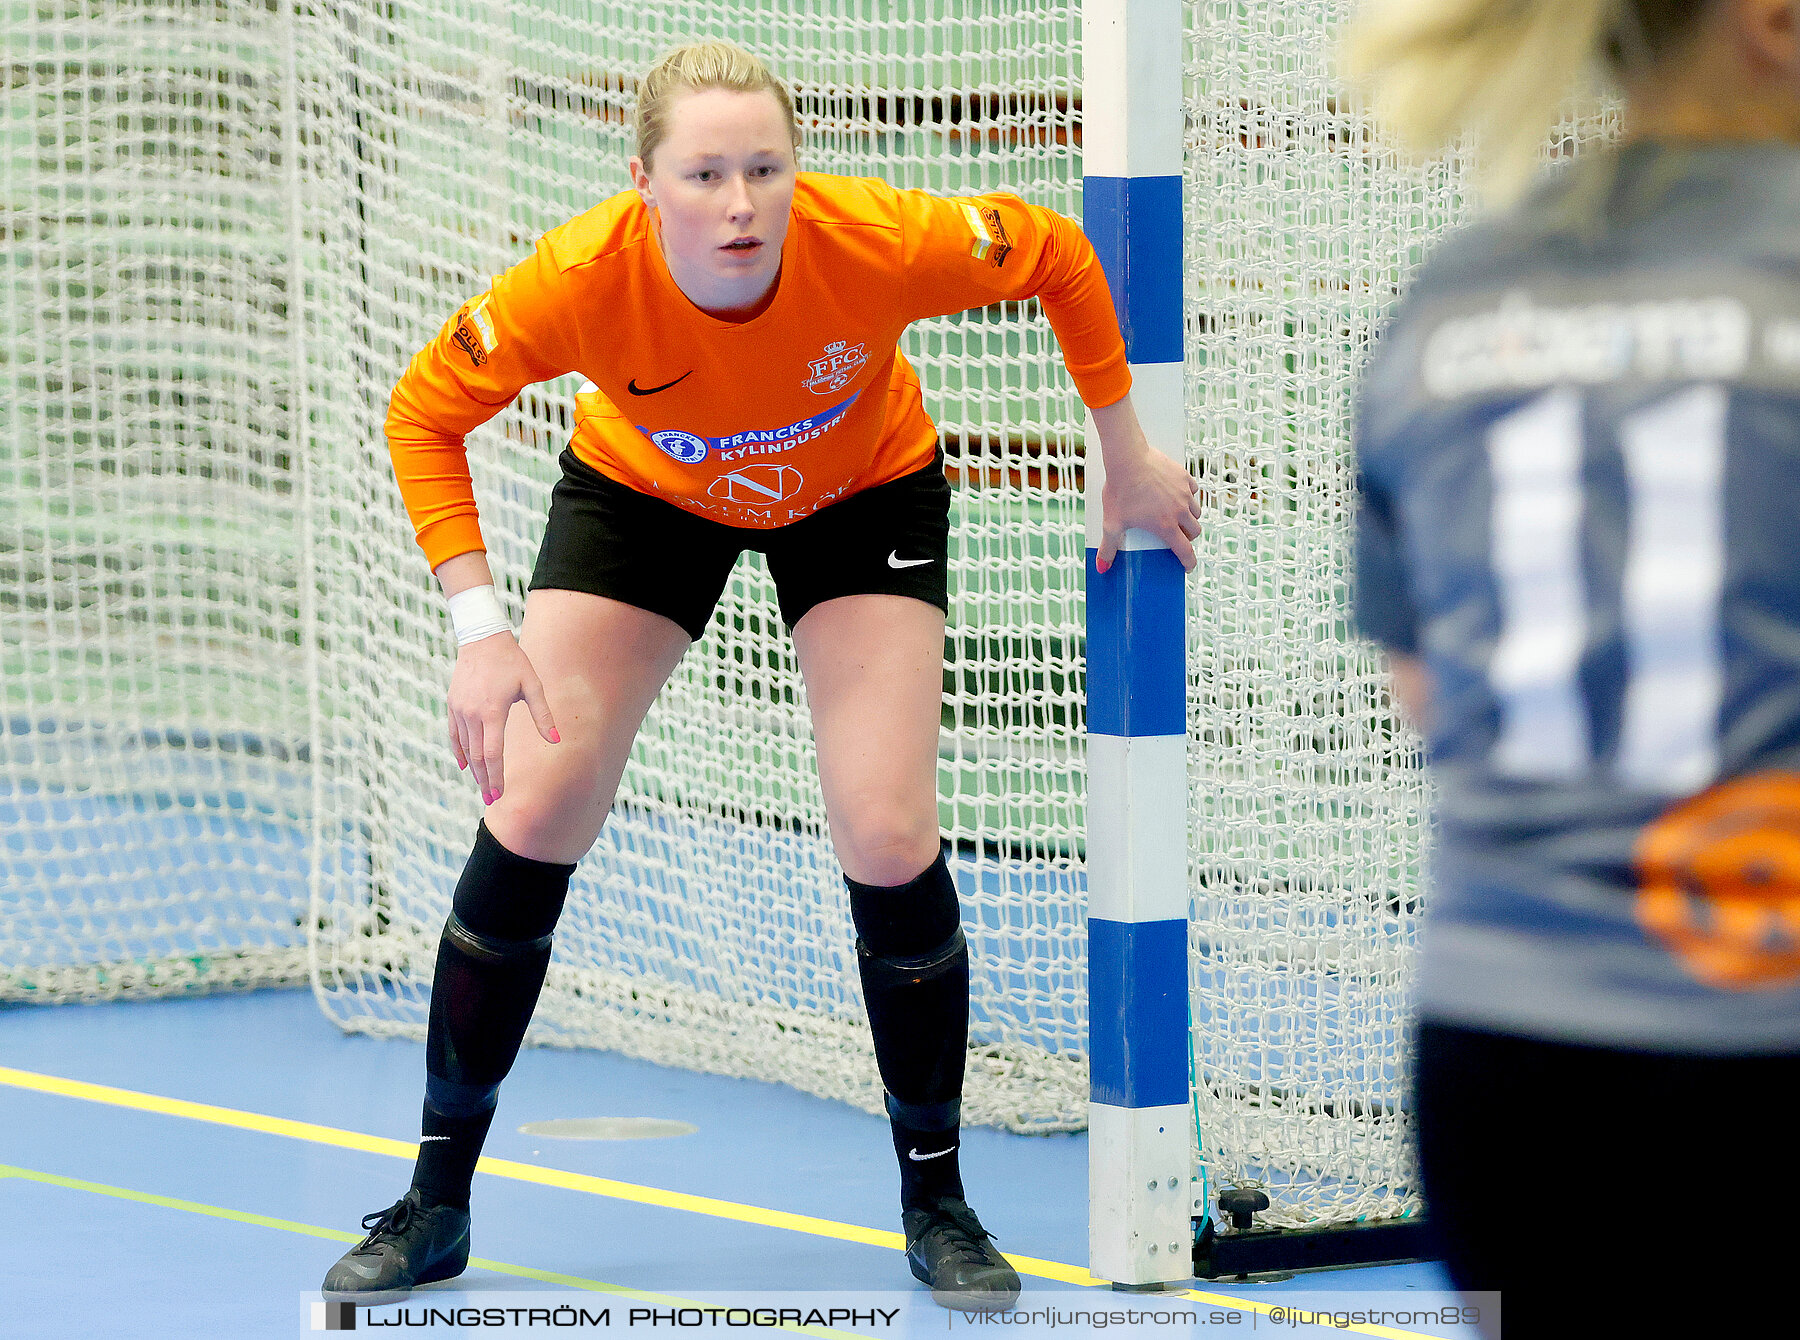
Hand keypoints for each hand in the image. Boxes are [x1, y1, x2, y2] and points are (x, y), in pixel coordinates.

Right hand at [446, 632, 558, 804]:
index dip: (496, 776)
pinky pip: (454, 734)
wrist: (482, 639)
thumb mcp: (532, 686)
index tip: (498, 795)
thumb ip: (543, 715)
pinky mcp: (452, 705)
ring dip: (474, 769)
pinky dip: (459, 751)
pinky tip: (466, 765)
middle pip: (477, 756)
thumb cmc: (512, 662)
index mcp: (493, 711)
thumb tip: (556, 741)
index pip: (493, 753)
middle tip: (491, 799)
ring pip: (465, 747)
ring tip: (483, 785)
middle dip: (485, 779)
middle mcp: (472, 713)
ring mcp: (459, 709)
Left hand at [1097, 446, 1201, 573]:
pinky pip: (1193, 491)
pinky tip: (1177, 495)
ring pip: (1196, 511)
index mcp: (1166, 526)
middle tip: (1177, 537)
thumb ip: (1109, 547)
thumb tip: (1102, 568)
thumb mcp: (1112, 522)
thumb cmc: (1120, 490)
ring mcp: (1184, 493)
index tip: (1187, 567)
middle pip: (1194, 531)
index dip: (1188, 562)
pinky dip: (1188, 496)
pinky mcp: (1184, 477)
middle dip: (1188, 538)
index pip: (1185, 551)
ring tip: (1177, 516)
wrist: (1128, 458)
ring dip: (1189, 518)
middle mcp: (1180, 511)